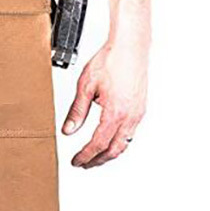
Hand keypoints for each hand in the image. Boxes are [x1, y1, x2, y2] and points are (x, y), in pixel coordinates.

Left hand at [62, 35, 147, 167]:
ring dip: (109, 153)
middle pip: (114, 149)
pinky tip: (111, 138)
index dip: (86, 156)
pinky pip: (131, 132)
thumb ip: (77, 110)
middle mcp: (130, 117)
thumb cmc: (110, 60)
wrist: (130, 47)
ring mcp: (138, 113)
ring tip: (96, 155)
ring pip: (125, 143)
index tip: (77, 161)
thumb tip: (68, 130)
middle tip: (84, 164)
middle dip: (98, 160)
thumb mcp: (86, 85)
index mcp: (115, 113)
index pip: (98, 144)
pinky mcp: (141, 108)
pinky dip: (119, 141)